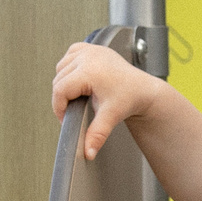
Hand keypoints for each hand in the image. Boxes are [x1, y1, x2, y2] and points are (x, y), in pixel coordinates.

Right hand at [50, 41, 168, 161]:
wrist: (143, 89)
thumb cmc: (130, 98)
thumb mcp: (111, 117)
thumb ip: (96, 134)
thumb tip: (88, 153)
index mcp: (90, 71)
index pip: (60, 90)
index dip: (59, 107)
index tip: (65, 118)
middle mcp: (88, 56)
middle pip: (59, 80)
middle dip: (63, 97)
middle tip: (75, 109)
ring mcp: (89, 50)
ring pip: (61, 67)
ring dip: (65, 82)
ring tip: (79, 95)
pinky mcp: (91, 47)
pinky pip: (69, 56)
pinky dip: (70, 66)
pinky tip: (79, 77)